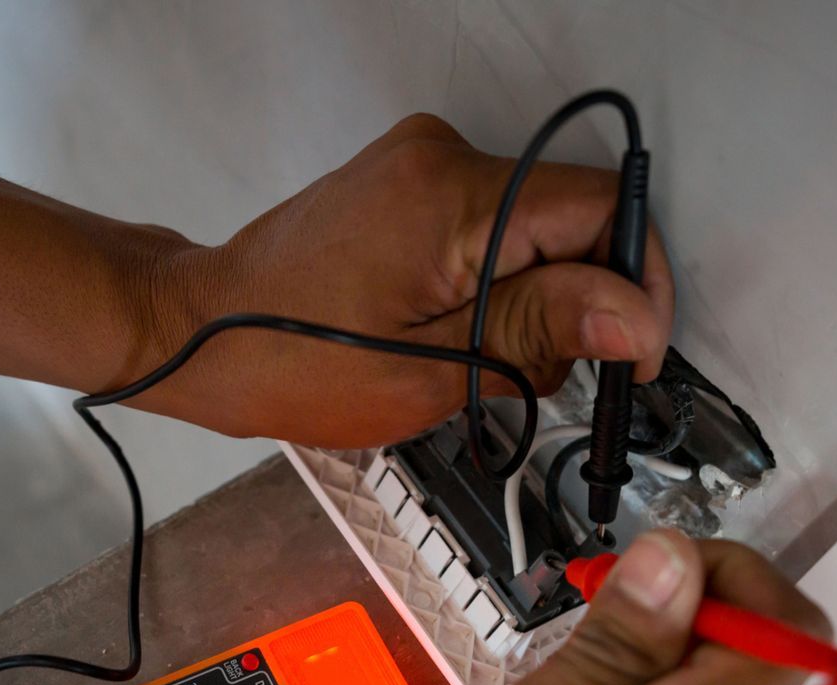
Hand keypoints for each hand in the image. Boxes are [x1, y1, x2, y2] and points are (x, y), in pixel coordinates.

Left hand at [128, 113, 674, 445]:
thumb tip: (634, 317)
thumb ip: (539, 330)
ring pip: (540, 227)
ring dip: (539, 300)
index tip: (633, 356)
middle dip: (582, 303)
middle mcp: (441, 157)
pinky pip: (496, 226)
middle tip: (539, 374)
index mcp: (450, 196)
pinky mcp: (411, 182)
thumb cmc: (290, 361)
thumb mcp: (431, 367)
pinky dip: (500, 282)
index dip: (635, 284)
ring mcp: (423, 163)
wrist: (201, 336)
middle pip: (576, 217)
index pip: (601, 210)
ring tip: (480, 361)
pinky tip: (463, 332)